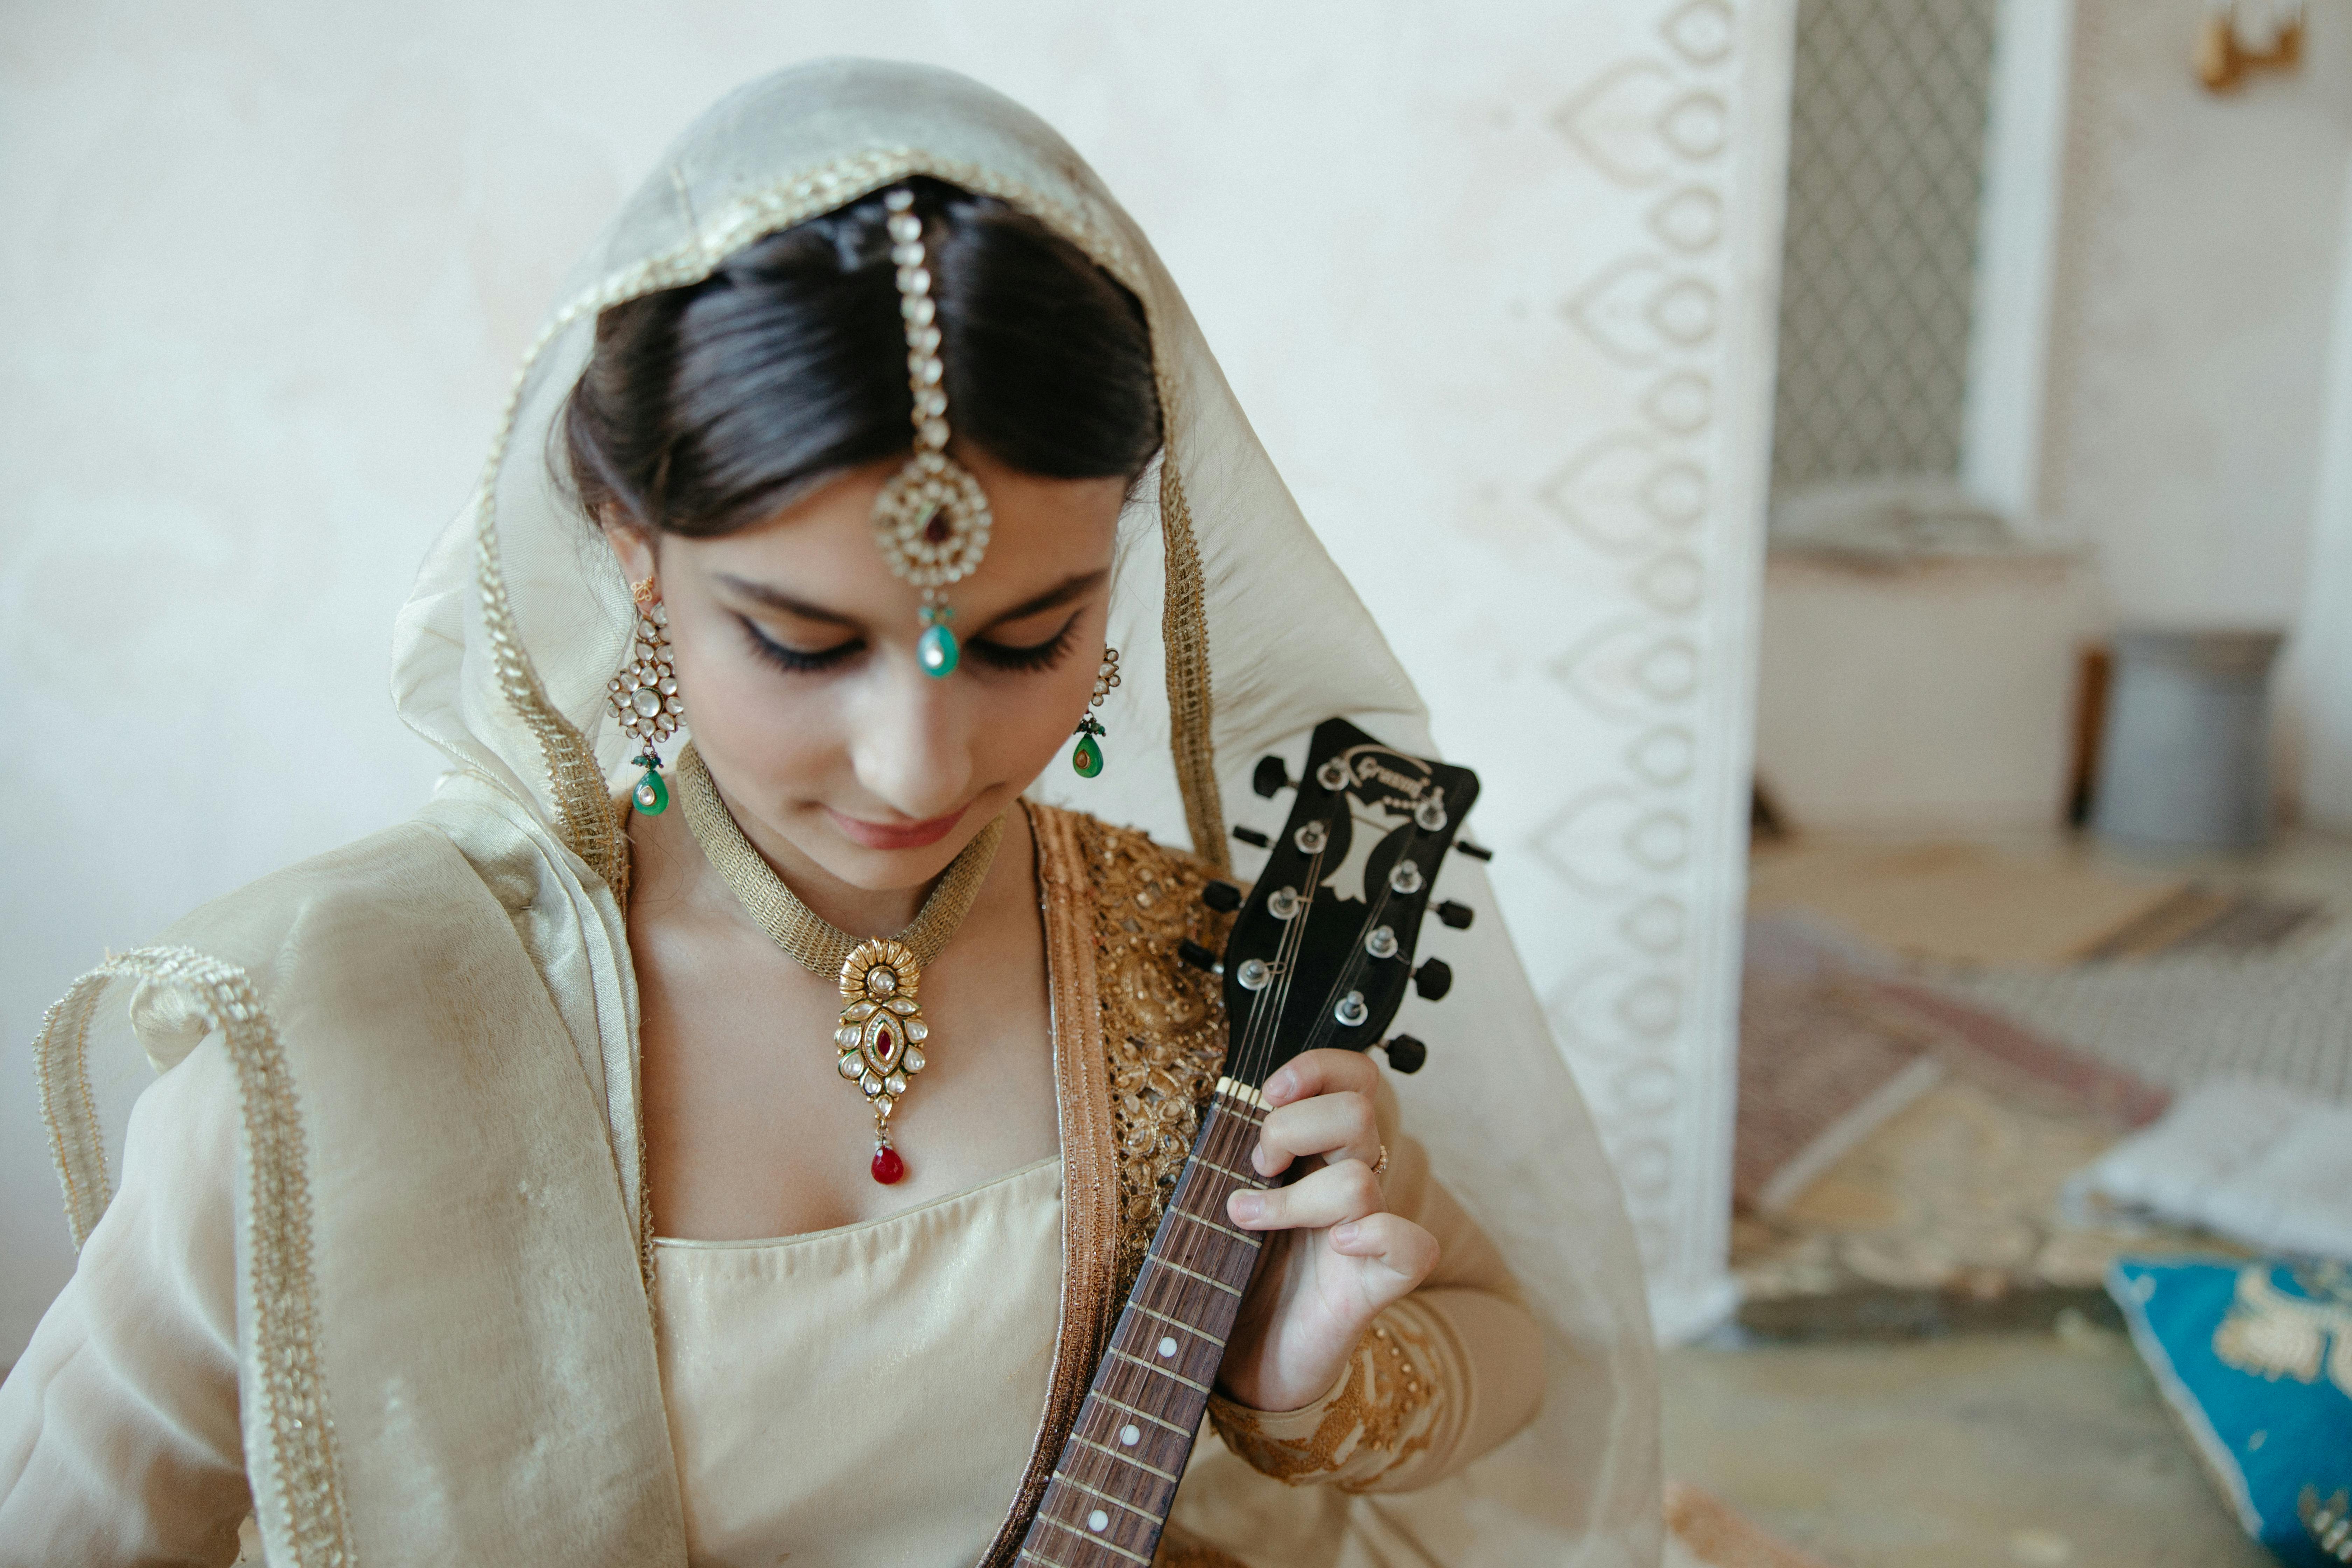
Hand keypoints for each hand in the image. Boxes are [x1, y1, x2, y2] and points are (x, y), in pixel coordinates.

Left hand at [1214, 1049, 1440, 1411]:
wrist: (1251, 1360)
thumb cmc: (1240, 1273)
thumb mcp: (1226, 1195)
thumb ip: (1235, 1148)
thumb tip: (1226, 1105)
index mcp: (1323, 1153)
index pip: (1355, 1078)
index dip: (1319, 1068)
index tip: (1270, 1092)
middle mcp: (1354, 1183)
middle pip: (1359, 1110)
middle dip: (1292, 1128)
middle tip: (1257, 1167)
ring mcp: (1368, 1233)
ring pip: (1360, 1177)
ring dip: (1291, 1197)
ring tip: (1247, 1217)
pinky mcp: (1377, 1285)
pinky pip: (1412, 1244)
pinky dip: (1375, 1236)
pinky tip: (1337, 1247)